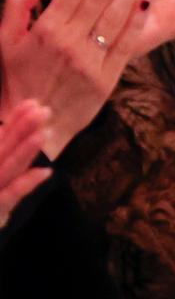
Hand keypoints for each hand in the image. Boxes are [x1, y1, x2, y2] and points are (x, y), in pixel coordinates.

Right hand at [0, 100, 50, 226]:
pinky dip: (26, 184)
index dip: (16, 120)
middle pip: (5, 148)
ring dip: (25, 150)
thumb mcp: (1, 170)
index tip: (33, 103)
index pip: (3, 138)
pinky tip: (46, 172)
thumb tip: (12, 125)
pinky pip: (9, 196)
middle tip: (43, 111)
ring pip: (8, 167)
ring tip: (44, 133)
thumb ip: (4, 145)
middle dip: (23, 128)